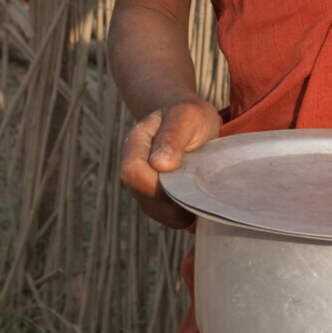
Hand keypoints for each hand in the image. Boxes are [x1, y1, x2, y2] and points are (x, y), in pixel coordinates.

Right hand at [119, 96, 220, 228]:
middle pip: (142, 196)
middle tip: (198, 186)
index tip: (184, 177)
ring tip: (199, 190)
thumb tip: (159, 165)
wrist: (192, 121)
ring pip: (155, 211)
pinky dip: (183, 214)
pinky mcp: (156, 199)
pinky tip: (196, 199)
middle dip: (172, 199)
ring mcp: (143, 185)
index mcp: (135, 144)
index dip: (156, 183)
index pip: (132, 173)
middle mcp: (134, 167)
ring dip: (179, 209)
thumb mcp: (187, 116)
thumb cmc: (190, 115)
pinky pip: (166, 217)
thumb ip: (173, 136)